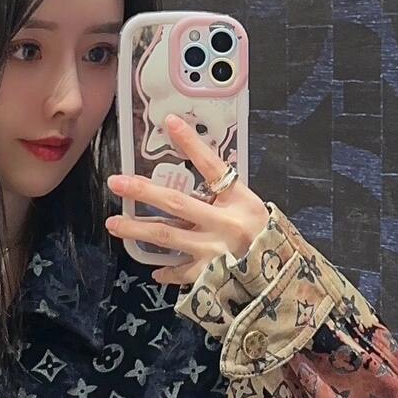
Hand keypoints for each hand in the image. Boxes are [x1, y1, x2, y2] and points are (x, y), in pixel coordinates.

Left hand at [105, 113, 269, 286]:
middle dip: (144, 191)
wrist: (283, 275)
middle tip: (117, 182)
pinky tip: (154, 269)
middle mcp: (226, 223)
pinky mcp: (210, 275)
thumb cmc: (265, 236)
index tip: (170, 122)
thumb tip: (195, 176)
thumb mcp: (249, 207)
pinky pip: (180, 271)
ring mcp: (216, 250)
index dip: (191, 144)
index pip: (212, 165)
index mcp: (239, 199)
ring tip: (114, 223)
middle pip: (178, 202)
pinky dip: (167, 270)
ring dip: (138, 229)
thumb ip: (223, 194)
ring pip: (168, 236)